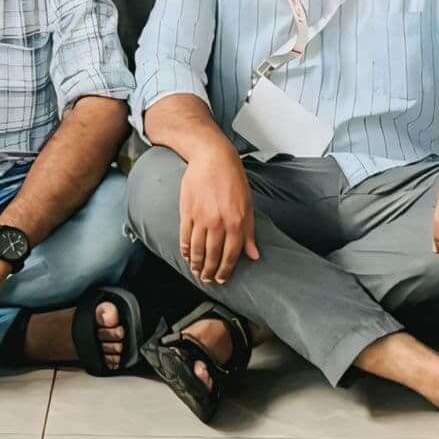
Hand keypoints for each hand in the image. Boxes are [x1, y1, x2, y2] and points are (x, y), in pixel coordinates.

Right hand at [173, 141, 260, 282]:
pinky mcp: (187, 212)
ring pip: (197, 250)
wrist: (212, 158)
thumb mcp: (248, 205)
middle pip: (212, 256)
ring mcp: (201, 218)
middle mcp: (219, 223)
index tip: (222, 279)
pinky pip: (184, 237)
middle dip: (210, 273)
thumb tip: (254, 255)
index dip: (225, 271)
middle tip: (207, 280)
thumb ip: (249, 232)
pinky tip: (187, 256)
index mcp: (236, 222)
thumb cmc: (233, 179)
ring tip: (197, 272)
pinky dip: (185, 250)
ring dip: (196, 265)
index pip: (230, 256)